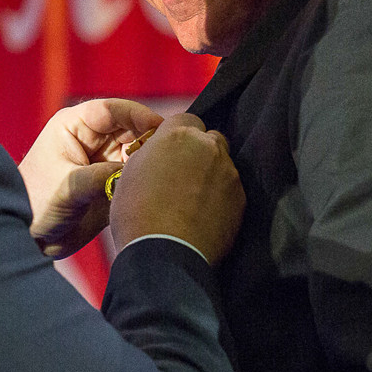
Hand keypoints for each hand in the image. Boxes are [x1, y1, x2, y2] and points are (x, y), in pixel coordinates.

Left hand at [19, 99, 162, 257]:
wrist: (30, 238)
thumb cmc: (37, 205)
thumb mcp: (69, 188)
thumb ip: (104, 177)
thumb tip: (141, 171)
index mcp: (74, 125)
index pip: (112, 110)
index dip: (139, 116)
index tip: (161, 129)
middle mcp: (92, 138)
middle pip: (132, 129)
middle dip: (150, 142)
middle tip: (168, 159)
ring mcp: (103, 160)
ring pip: (138, 152)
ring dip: (151, 162)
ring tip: (163, 177)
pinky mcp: (112, 182)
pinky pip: (137, 175)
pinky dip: (147, 180)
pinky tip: (157, 189)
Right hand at [109, 113, 243, 264]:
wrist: (164, 253)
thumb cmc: (137, 214)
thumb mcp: (130, 173)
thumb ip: (152, 154)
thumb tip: (161, 154)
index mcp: (177, 135)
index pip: (186, 118)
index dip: (177, 135)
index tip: (170, 152)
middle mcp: (208, 147)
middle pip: (210, 138)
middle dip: (199, 150)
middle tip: (182, 174)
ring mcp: (228, 172)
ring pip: (222, 163)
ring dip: (211, 174)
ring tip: (192, 199)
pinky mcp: (241, 198)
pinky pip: (231, 188)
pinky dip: (220, 197)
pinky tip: (204, 215)